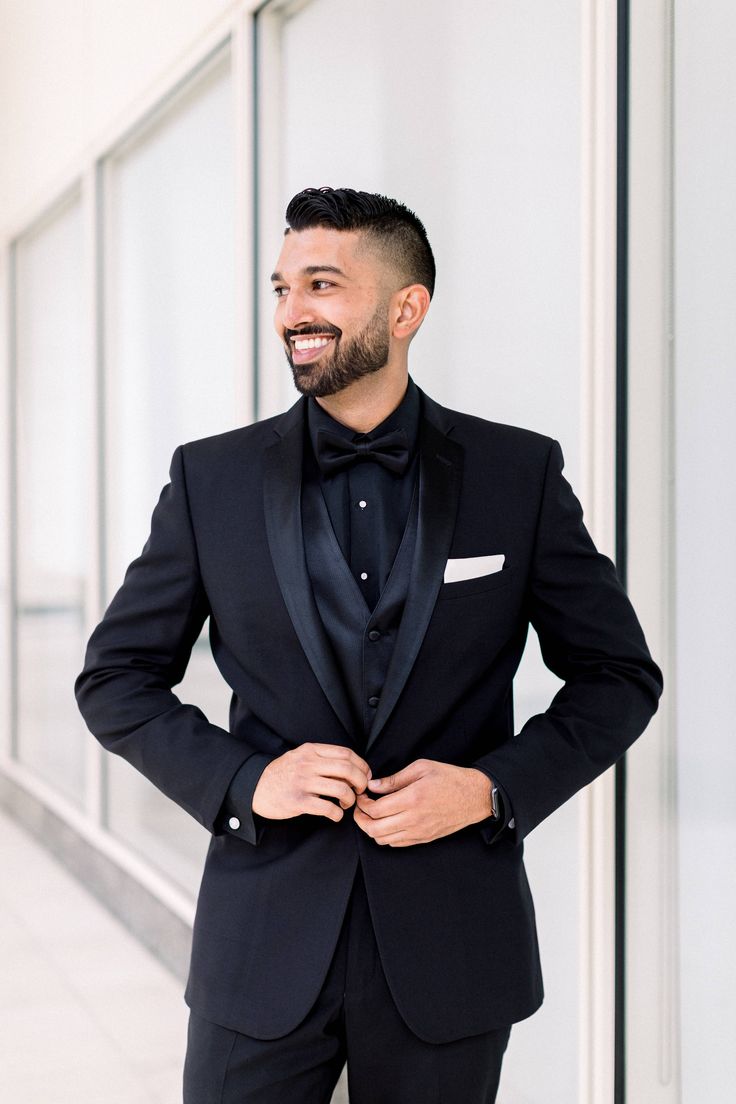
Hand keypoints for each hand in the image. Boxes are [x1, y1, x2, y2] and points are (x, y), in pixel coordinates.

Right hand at [252, 743, 370, 822]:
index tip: (365, 776)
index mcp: (310, 750)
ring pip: (340, 789)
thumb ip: (322, 758)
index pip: (346, 753)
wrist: (254, 788)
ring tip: (346, 804)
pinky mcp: (298, 802)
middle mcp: (307, 764)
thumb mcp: (300, 757)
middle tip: (360, 791)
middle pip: (347, 769)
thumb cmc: (282, 774)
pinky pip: (327, 808)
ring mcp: (302, 782)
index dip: (362, 765)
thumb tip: (351, 768)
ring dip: (350, 799)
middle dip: (360, 782)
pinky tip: (335, 815)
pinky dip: (337, 814)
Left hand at [353, 760, 492, 846]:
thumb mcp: (421, 768)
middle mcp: (414, 819)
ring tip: (371, 815)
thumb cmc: (449, 778)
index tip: (362, 795)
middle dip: (360, 819)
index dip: (362, 804)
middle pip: (374, 829)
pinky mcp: (424, 838)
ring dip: (371, 829)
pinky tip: (386, 823)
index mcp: (412, 798)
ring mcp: (419, 832)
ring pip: (383, 839)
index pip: (375, 810)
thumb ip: (394, 779)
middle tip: (360, 808)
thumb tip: (373, 785)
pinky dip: (385, 836)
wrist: (474, 796)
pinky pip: (396, 844)